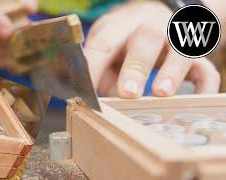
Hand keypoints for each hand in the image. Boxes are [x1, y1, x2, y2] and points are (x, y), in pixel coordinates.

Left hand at [85, 1, 220, 97]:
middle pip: (145, 40)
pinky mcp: (194, 55)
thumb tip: (102, 98)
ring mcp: (175, 40)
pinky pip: (205, 68)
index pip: (104, 42)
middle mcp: (149, 28)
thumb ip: (104, 71)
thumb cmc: (127, 39)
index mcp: (121, 26)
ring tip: (161, 92)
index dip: (94, 66)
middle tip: (128, 93)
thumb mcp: (110, 47)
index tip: (87, 91)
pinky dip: (204, 85)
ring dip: (171, 72)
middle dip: (136, 68)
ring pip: (178, 50)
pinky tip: (196, 98)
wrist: (157, 17)